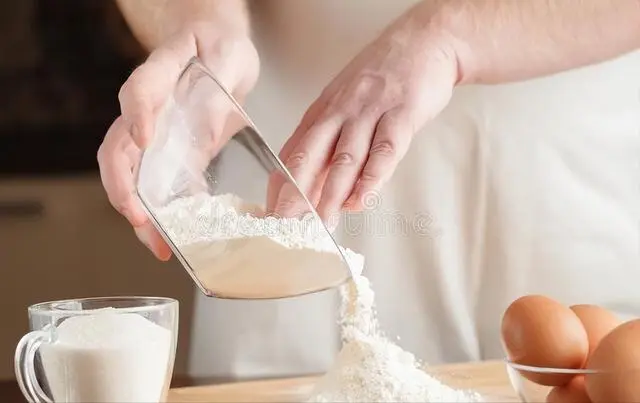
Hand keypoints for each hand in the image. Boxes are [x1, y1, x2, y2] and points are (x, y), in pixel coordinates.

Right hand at [98, 24, 258, 259]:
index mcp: (159, 77)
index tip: (143, 140)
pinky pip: (156, 187)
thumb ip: (223, 73)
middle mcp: (147, 112)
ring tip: (158, 245)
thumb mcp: (228, 53)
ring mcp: (153, 137)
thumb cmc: (218, 48)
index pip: (139, 92)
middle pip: (117, 150)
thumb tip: (219, 108)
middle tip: (140, 219)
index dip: (137, 116)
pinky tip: (173, 239)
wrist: (216, 52)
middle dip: (123, 187)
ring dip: (137, 212)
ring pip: (130, 177)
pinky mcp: (170, 155)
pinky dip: (161, 215)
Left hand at [268, 7, 458, 221]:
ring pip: (345, 157)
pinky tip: (362, 200)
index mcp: (323, 111)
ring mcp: (370, 111)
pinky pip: (384, 150)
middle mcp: (340, 110)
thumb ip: (331, 141)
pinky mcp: (402, 113)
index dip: (280, 185)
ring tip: (324, 222)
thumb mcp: (345, 102)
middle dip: (295, 193)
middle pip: (310, 155)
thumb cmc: (382, 76)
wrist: (423, 41)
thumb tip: (315, 184)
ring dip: (332, 193)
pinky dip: (372, 179)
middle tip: (286, 223)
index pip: (292, 153)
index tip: (272, 213)